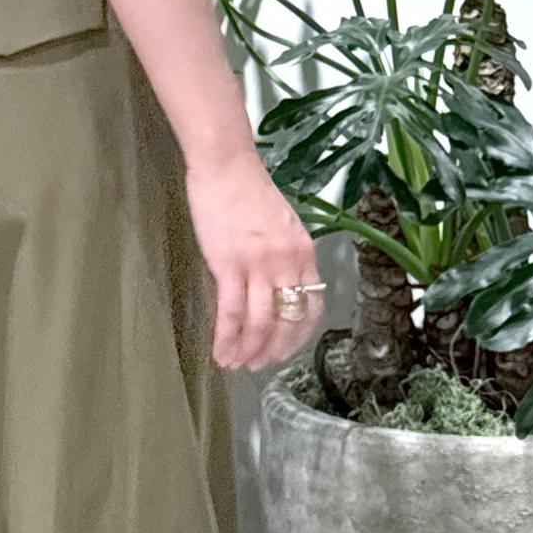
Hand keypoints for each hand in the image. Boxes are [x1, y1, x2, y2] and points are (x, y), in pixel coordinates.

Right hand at [184, 147, 324, 370]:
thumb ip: (284, 255)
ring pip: (260, 323)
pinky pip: (231, 313)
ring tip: (236, 364)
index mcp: (304, 253)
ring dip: (248, 350)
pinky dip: (226, 337)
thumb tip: (275, 285)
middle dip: (272, 351)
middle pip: (286, 321)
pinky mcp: (230, 264)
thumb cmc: (246, 190)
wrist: (226, 166)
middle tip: (258, 366)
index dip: (298, 336)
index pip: (311, 306)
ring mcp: (260, 265)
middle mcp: (288, 262)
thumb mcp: (281, 224)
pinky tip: (220, 351)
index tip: (285, 350)